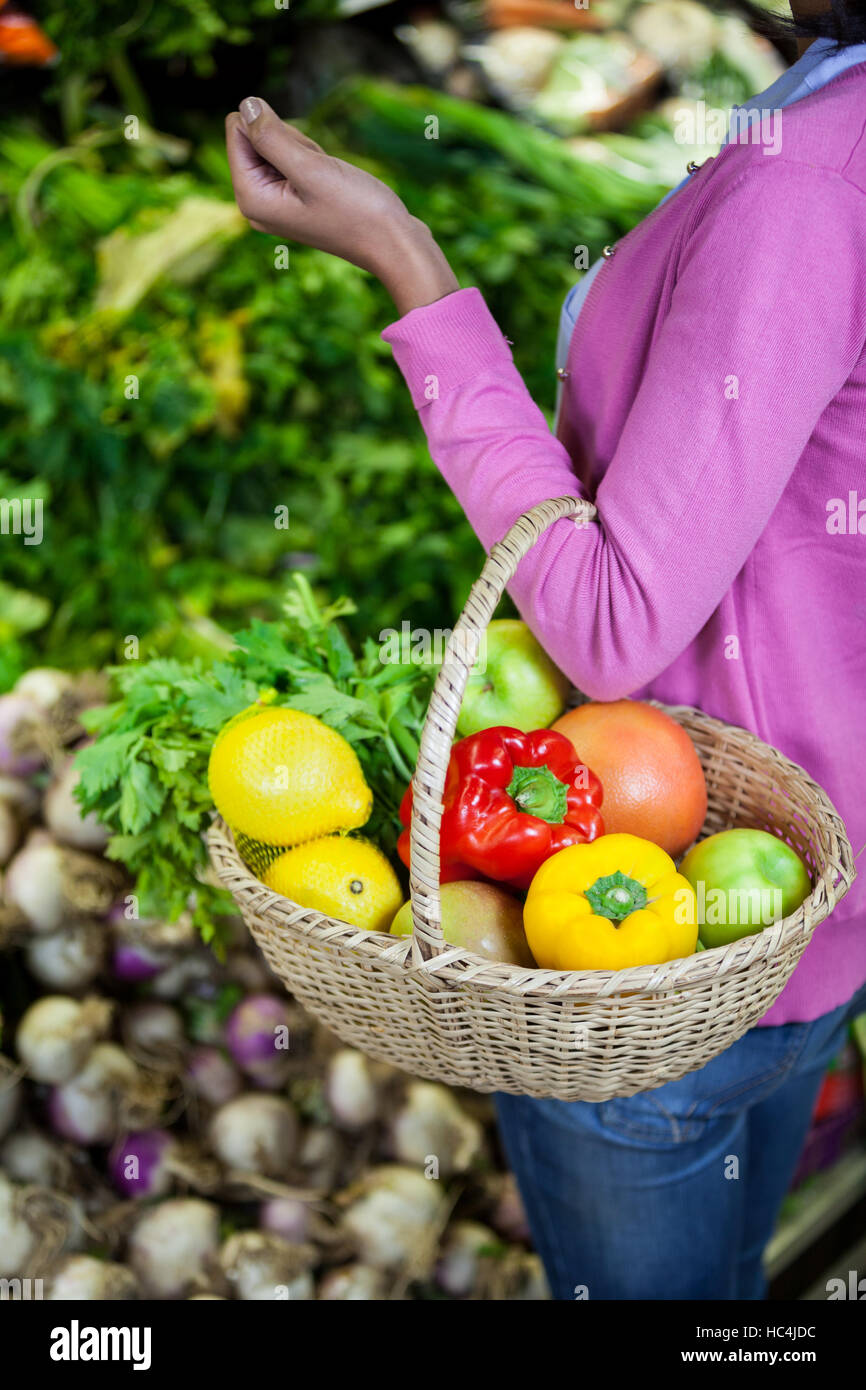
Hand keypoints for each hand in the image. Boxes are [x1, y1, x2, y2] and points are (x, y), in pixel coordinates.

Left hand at [225, 96, 458, 315]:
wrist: (392, 243)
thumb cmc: (355, 210)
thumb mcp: (311, 168)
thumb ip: (270, 136)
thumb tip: (245, 103)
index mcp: (250, 198)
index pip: (237, 130)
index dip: (272, 128)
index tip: (302, 160)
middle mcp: (256, 203)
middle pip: (255, 137)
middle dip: (289, 141)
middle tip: (318, 172)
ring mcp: (275, 203)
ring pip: (275, 144)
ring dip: (305, 150)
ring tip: (327, 178)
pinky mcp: (293, 200)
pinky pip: (292, 159)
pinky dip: (312, 160)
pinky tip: (331, 180)